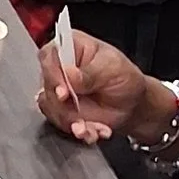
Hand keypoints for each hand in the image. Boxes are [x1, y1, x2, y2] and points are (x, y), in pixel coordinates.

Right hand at [34, 31, 153, 147]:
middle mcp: (61, 68)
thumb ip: (90, 72)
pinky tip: (93, 131)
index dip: (52, 74)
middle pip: (46, 83)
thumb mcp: (113, 69)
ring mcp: (59, 90)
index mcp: (72, 47)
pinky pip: (59, 122)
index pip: (50, 55)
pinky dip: (78, 131)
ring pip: (50, 107)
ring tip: (91, 128)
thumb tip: (69, 74)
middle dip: (61, 105)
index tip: (63, 92)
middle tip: (77, 117)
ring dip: (71, 121)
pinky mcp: (61, 110)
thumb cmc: (124, 78)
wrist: (132, 105)